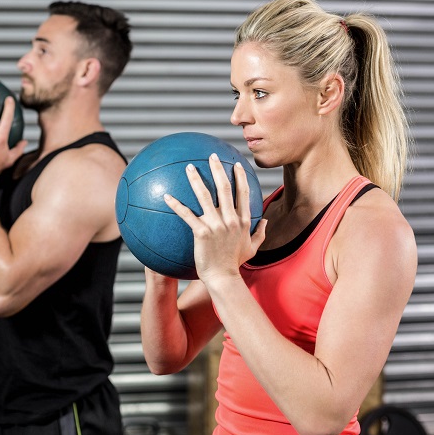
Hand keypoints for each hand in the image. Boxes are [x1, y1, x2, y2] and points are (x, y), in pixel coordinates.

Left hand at [163, 154, 266, 284]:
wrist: (223, 278)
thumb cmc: (235, 264)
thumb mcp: (253, 248)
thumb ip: (261, 233)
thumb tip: (266, 221)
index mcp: (243, 221)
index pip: (243, 193)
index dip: (240, 177)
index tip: (236, 164)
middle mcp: (231, 219)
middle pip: (224, 188)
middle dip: (218, 169)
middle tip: (211, 156)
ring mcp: (216, 225)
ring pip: (204, 196)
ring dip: (196, 179)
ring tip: (188, 167)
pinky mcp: (201, 232)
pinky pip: (186, 215)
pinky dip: (176, 204)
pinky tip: (167, 196)